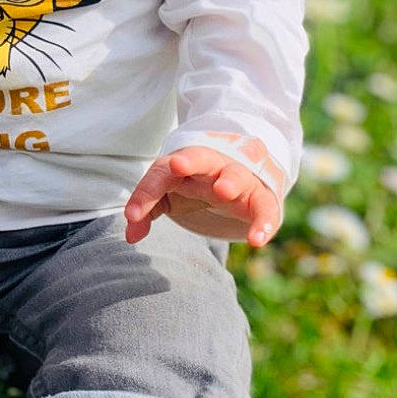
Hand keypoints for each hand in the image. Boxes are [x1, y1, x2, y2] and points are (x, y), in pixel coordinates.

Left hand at [124, 145, 280, 247]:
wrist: (239, 174)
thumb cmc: (195, 184)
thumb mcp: (169, 195)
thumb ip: (147, 211)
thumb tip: (131, 235)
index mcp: (184, 164)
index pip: (161, 172)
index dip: (145, 192)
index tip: (132, 216)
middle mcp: (212, 166)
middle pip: (201, 157)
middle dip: (190, 160)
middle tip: (178, 165)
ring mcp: (239, 179)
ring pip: (236, 174)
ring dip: (229, 180)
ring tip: (223, 190)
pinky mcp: (261, 197)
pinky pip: (265, 207)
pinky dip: (263, 222)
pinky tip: (257, 240)